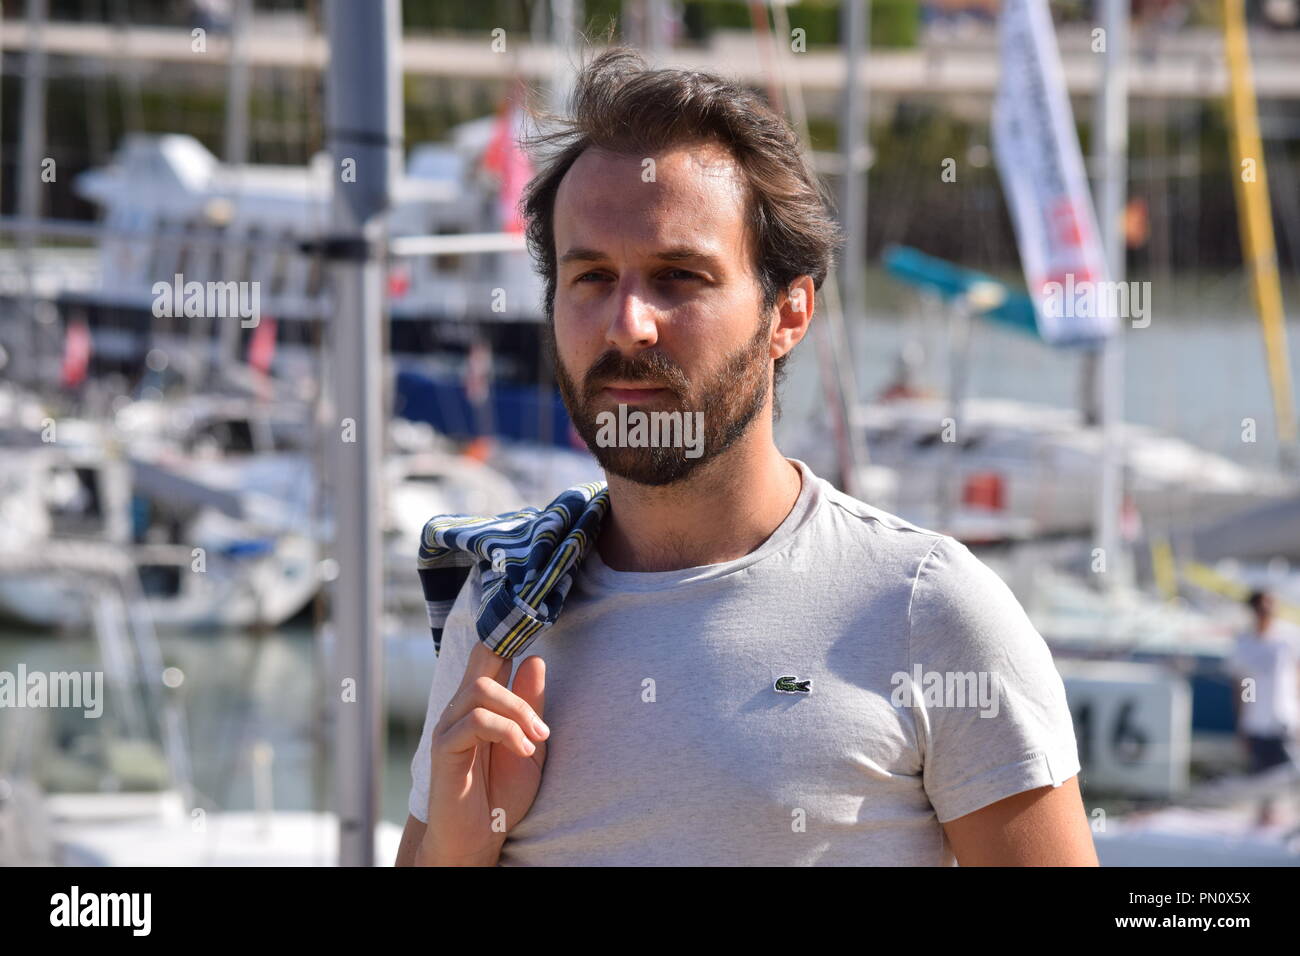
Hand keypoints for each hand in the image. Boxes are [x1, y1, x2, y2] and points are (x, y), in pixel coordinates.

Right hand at [416, 642, 548, 865]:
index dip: (507, 633)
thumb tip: (535, 659)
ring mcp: (450, 725)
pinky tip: (522, 750)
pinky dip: (507, 731)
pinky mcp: (445, 747)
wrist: (479, 838)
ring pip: (482, 689)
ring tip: (536, 740)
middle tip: (542, 718)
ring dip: (519, 711)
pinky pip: (476, 721)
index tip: (533, 619)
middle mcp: (462, 706)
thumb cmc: (501, 793)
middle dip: (519, 672)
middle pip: (484, 657)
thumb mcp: (530, 745)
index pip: (489, 653)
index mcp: (482, 702)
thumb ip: (531, 706)